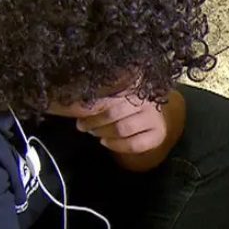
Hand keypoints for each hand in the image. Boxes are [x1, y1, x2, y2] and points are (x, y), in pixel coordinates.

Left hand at [52, 92, 174, 155]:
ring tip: (92, 132)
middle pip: (114, 113)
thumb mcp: (114, 92)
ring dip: (102, 132)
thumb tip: (70, 102)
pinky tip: (105, 142)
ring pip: (123, 129)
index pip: (110, 93)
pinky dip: (117, 145)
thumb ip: (99, 94)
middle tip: (81, 125)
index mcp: (136, 83)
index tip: (76, 110)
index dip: (91, 104)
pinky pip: (135, 144)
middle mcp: (147, 100)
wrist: (151, 115)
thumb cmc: (126, 102)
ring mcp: (154, 118)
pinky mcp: (158, 135)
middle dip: (93, 121)